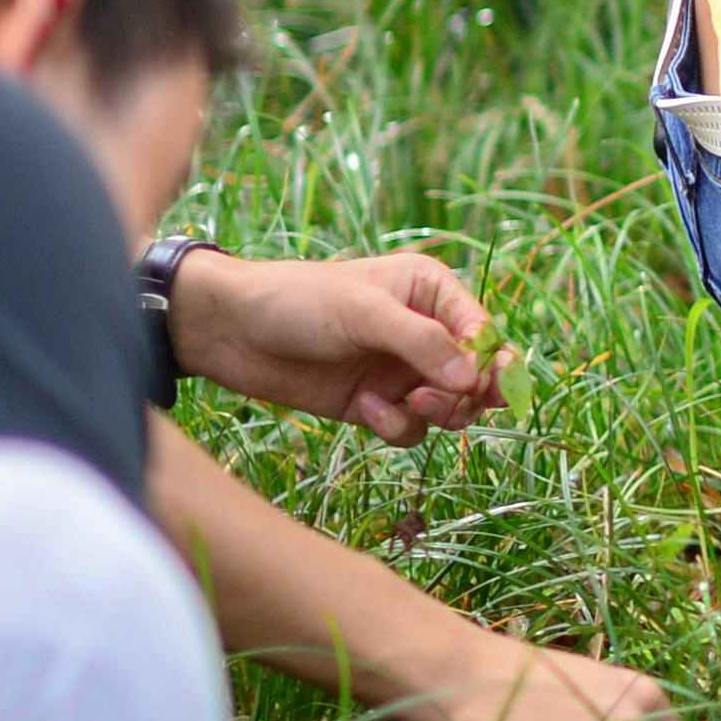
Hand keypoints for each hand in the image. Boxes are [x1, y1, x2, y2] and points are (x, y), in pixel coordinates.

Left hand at [168, 250, 505, 441]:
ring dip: (434, 413)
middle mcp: (425, 332)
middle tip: (433, 401)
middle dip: (465, 395)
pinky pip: (411, 427)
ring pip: (451, 408)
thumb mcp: (364, 312)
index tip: (477, 387)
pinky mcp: (376, 404)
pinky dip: (395, 426)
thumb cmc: (298, 301)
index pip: (486, 333)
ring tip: (402, 403)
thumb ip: (423, 343)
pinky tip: (365, 410)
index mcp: (432, 292)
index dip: (490, 364)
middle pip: (478, 377)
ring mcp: (401, 371)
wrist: (230, 332)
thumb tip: (473, 380)